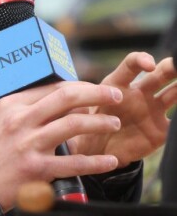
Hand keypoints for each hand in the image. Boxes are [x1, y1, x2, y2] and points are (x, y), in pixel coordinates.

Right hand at [0, 80, 124, 210]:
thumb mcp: (2, 121)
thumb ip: (29, 109)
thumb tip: (66, 100)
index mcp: (12, 105)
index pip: (53, 87)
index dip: (81, 86)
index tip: (96, 89)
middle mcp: (21, 120)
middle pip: (67, 97)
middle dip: (98, 93)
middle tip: (116, 95)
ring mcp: (29, 144)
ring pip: (74, 124)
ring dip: (100, 122)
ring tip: (114, 123)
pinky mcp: (36, 169)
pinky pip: (73, 162)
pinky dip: (96, 162)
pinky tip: (110, 161)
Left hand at [71, 52, 176, 166]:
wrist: (94, 154)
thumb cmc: (83, 127)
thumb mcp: (74, 116)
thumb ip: (72, 108)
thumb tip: (52, 99)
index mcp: (118, 85)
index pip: (131, 65)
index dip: (141, 60)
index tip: (148, 65)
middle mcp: (139, 93)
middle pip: (159, 74)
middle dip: (171, 67)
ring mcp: (153, 110)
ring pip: (173, 93)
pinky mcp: (161, 130)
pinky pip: (176, 124)